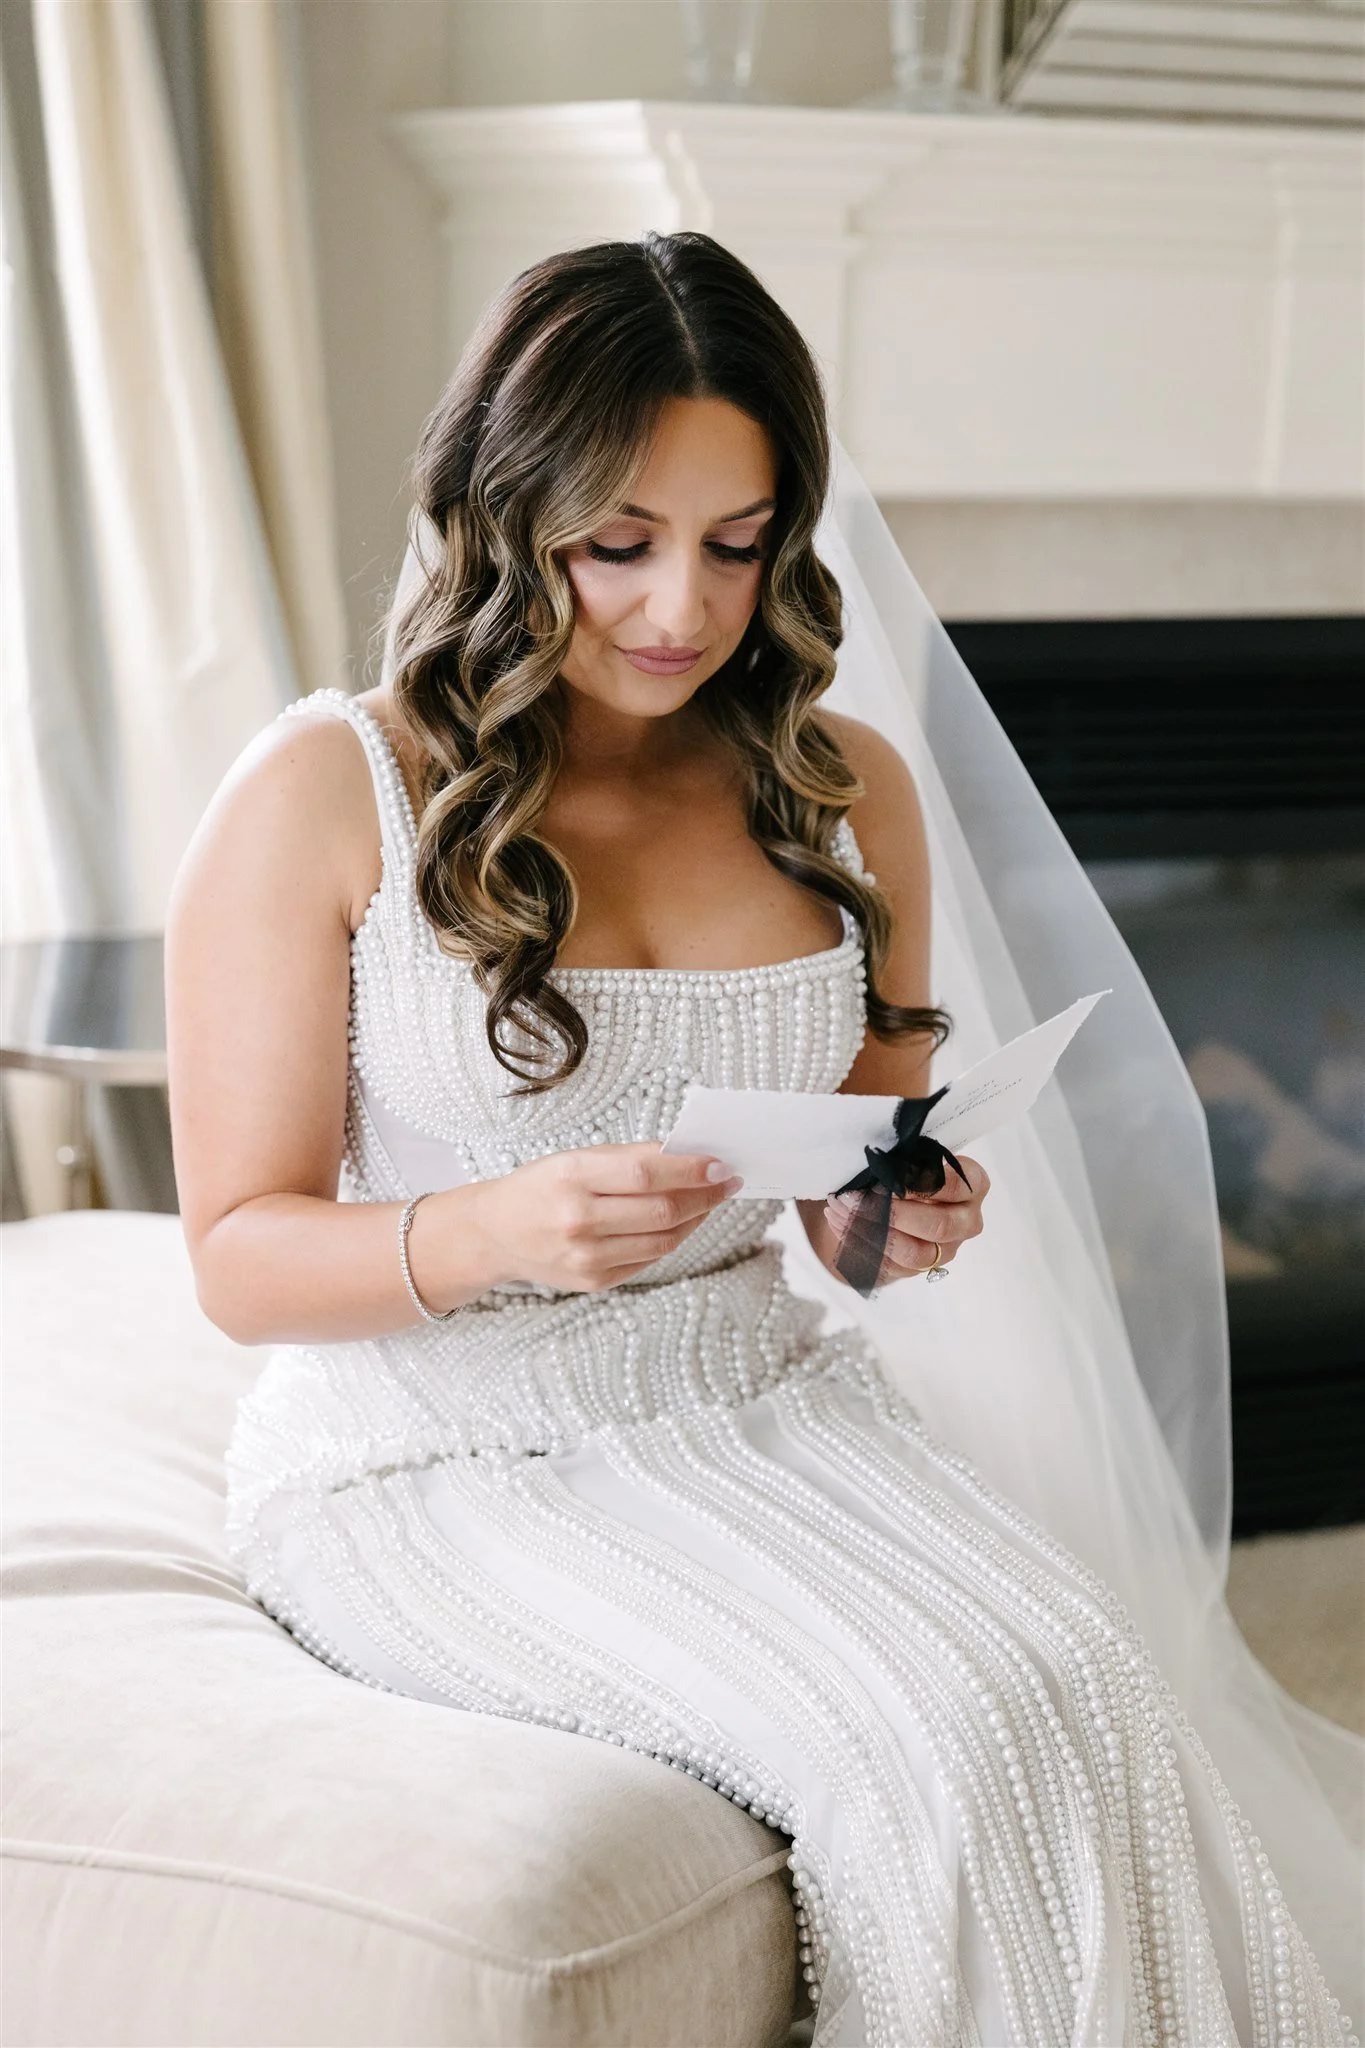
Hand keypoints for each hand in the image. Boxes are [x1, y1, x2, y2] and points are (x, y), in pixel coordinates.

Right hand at [454, 1142, 743, 1296]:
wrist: (495, 1233)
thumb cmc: (541, 1186)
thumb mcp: (575, 1158)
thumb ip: (629, 1158)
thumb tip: (688, 1156)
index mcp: (571, 1176)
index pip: (646, 1173)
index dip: (691, 1170)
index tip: (721, 1165)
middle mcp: (577, 1220)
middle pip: (662, 1209)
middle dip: (704, 1195)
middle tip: (728, 1182)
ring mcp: (586, 1257)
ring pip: (663, 1240)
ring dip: (695, 1218)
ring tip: (709, 1201)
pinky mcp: (594, 1281)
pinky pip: (648, 1259)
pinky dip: (672, 1238)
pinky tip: (681, 1222)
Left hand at [821, 1154, 988, 1288]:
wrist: (888, 1194)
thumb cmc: (903, 1167)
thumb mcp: (907, 1153)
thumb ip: (901, 1156)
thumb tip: (874, 1160)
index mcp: (973, 1185)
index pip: (954, 1184)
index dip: (917, 1183)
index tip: (884, 1177)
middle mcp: (966, 1220)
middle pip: (938, 1225)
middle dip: (891, 1213)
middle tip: (854, 1198)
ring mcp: (946, 1249)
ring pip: (915, 1253)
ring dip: (871, 1232)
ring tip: (839, 1209)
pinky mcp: (919, 1268)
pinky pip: (891, 1266)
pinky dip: (859, 1244)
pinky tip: (837, 1222)